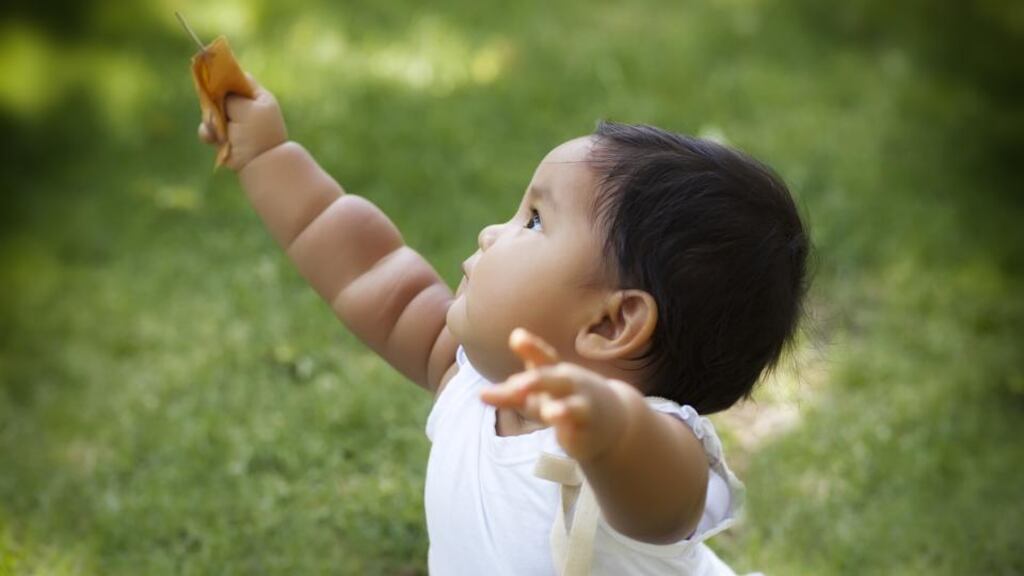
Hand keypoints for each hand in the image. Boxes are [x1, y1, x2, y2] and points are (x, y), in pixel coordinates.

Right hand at [197, 75, 287, 170]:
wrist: (261, 164)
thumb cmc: (258, 134)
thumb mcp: (246, 109)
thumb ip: (230, 97)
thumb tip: (217, 90)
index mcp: (258, 97)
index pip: (238, 79)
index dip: (224, 77)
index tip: (210, 77)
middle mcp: (246, 108)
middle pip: (220, 95)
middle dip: (213, 102)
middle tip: (213, 109)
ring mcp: (234, 123)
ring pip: (211, 112)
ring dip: (210, 120)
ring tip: (218, 131)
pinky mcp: (224, 137)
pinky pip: (208, 129)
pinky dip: (207, 133)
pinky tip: (213, 139)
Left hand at [480, 328, 637, 461]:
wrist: (612, 420)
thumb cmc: (566, 400)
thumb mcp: (539, 395)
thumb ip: (511, 395)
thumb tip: (481, 394)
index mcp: (555, 373)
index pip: (543, 357)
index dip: (531, 348)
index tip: (516, 337)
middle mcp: (569, 385)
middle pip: (554, 380)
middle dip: (537, 382)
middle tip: (516, 386)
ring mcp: (581, 407)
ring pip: (572, 407)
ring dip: (561, 410)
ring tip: (550, 413)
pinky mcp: (588, 430)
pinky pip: (580, 430)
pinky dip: (572, 432)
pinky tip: (564, 437)